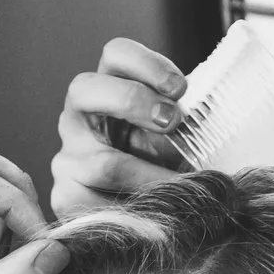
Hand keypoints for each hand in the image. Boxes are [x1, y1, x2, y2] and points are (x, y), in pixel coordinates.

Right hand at [51, 37, 189, 214]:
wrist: (141, 215)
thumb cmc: (160, 164)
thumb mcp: (173, 136)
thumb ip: (183, 123)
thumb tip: (208, 119)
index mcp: (106, 88)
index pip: (115, 54)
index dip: (147, 64)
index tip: (180, 88)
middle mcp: (78, 117)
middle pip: (86, 89)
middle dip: (132, 101)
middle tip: (172, 121)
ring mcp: (67, 156)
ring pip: (104, 163)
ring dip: (152, 177)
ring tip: (185, 189)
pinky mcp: (65, 197)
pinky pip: (97, 206)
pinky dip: (134, 214)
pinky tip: (157, 219)